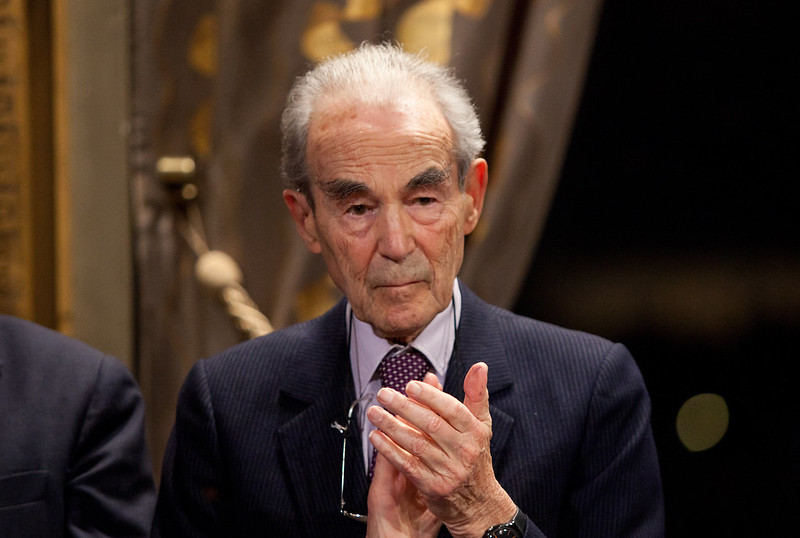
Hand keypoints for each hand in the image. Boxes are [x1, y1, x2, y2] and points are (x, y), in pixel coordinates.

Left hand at [367, 363, 516, 537]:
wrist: (479, 503)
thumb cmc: (475, 456)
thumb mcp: (481, 425)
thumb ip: (476, 395)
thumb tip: (479, 366)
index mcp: (474, 431)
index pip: (452, 409)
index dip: (430, 396)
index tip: (410, 385)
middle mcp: (464, 451)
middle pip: (431, 425)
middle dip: (404, 407)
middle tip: (384, 394)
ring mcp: (448, 470)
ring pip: (416, 444)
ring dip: (391, 426)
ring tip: (374, 412)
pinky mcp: (433, 487)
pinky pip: (407, 464)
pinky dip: (389, 450)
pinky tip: (376, 437)